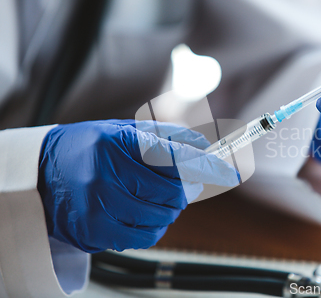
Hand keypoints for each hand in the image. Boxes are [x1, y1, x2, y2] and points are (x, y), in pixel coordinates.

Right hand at [37, 120, 238, 252]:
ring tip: (156, 197)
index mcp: (116, 142)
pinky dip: (154, 225)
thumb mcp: (125, 130)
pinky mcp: (95, 231)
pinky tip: (142, 212)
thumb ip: (167, 136)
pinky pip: (145, 236)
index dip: (207, 166)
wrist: (45, 173)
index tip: (230, 172)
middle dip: (186, 189)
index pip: (173, 156)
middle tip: (182, 184)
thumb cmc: (92, 148)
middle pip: (173, 192)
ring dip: (170, 208)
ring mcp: (99, 206)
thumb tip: (205, 145)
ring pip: (163, 217)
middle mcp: (106, 174)